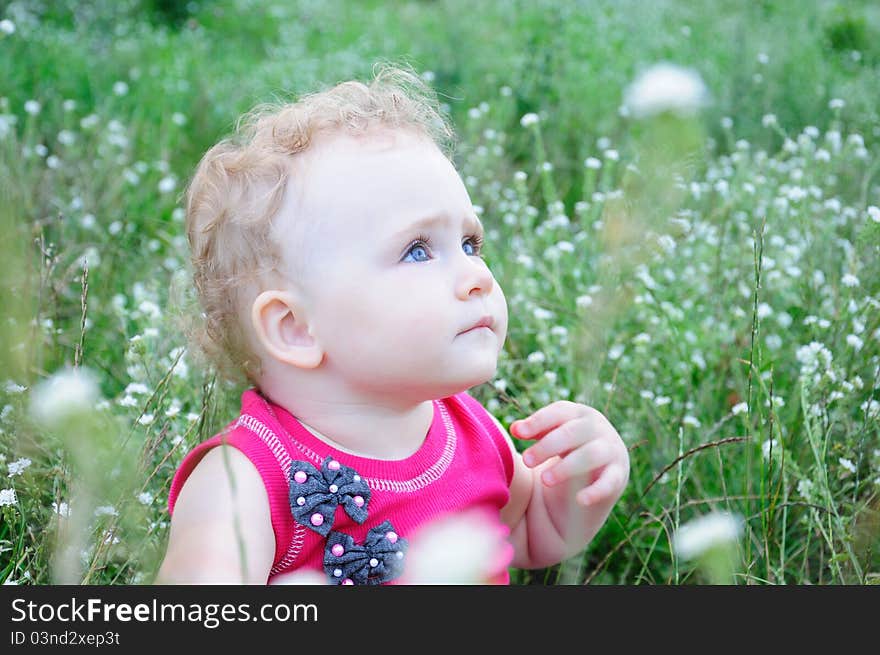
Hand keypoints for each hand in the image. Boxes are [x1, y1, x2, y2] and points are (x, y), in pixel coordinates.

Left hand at [510, 401, 628, 506]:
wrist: (598, 475)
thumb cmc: (567, 450)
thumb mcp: (550, 438)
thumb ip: (533, 432)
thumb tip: (515, 428)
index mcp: (580, 414)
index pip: (560, 412)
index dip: (539, 421)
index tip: (518, 434)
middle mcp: (599, 428)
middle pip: (573, 432)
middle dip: (548, 446)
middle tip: (527, 461)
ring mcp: (612, 450)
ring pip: (590, 454)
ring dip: (566, 467)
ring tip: (545, 480)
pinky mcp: (619, 476)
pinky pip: (609, 482)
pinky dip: (596, 491)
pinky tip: (580, 500)